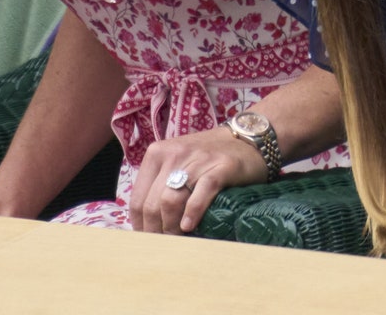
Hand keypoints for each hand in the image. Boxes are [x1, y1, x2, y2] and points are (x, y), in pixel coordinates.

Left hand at [127, 126, 266, 233]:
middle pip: (152, 204)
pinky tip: (190, 226)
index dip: (140, 226)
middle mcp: (174, 153)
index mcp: (157, 153)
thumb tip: (146, 226)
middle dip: (156, 232)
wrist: (247, 139)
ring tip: (179, 240)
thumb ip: (160, 186)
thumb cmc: (208, 157)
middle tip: (165, 246)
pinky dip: (193, 213)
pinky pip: (200, 193)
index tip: (149, 241)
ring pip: (170, 201)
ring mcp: (198, 159)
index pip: (138, 199)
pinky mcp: (221, 166)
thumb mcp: (178, 164)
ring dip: (171, 228)